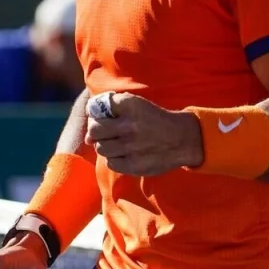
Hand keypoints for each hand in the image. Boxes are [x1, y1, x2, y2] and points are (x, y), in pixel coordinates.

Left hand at [85, 93, 203, 175]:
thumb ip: (111, 109)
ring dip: (105, 145)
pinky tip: (124, 153)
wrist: (181, 139)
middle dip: (96, 130)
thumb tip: (87, 135)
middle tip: (105, 132)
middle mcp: (129, 125)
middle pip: (94, 129)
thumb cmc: (154, 120)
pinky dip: (114, 158)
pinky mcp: (134, 164)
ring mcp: (131, 146)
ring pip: (100, 147)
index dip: (95, 112)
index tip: (100, 115)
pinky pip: (111, 162)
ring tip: (117, 142)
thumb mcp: (137, 104)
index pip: (96, 107)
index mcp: (130, 105)